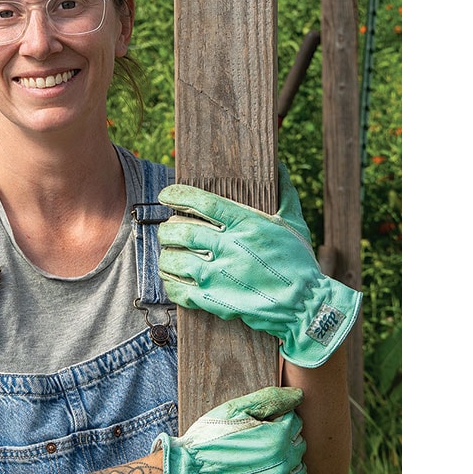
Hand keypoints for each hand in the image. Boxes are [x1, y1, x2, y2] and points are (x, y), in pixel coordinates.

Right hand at [152, 386, 306, 473]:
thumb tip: (300, 395)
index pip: (295, 423)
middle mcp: (283, 465)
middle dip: (283, 442)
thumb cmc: (209, 439)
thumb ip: (270, 398)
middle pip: (299, 446)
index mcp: (277, 438)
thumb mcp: (235, 409)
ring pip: (299, 472)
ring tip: (261, 464)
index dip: (277, 422)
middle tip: (257, 445)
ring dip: (286, 466)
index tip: (258, 427)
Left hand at [156, 163, 361, 367]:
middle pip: (180, 231)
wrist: (307, 306)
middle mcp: (230, 247)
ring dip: (166, 256)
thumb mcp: (295, 223)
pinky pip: (178, 290)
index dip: (177, 195)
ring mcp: (219, 276)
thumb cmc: (300, 263)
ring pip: (174, 260)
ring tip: (169, 254)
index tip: (166, 196)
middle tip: (167, 230)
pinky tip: (174, 278)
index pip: (202, 202)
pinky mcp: (214, 301)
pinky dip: (170, 283)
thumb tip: (280, 167)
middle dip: (167, 229)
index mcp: (247, 224)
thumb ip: (285, 194)